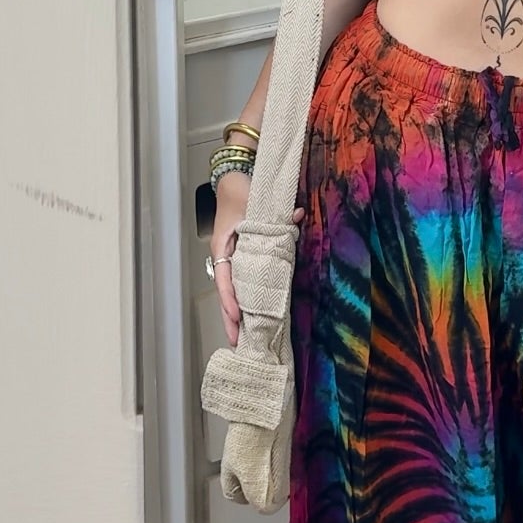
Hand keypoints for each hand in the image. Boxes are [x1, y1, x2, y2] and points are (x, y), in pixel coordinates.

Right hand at [212, 174, 303, 346]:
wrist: (233, 181)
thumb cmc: (241, 193)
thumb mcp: (255, 201)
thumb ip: (276, 212)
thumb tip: (298, 216)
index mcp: (224, 246)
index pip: (225, 277)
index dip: (231, 298)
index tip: (238, 316)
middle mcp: (225, 257)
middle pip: (225, 293)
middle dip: (230, 318)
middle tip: (237, 342)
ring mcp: (231, 260)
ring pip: (232, 292)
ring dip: (236, 315)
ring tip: (240, 339)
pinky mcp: (240, 259)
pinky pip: (241, 284)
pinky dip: (243, 301)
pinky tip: (250, 317)